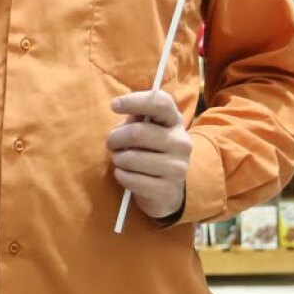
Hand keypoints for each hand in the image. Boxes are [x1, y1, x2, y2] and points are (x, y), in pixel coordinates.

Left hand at [108, 90, 191, 220]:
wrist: (166, 192)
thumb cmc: (149, 153)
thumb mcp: (145, 131)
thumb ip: (135, 119)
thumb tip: (121, 109)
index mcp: (175, 121)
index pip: (160, 102)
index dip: (134, 101)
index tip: (114, 105)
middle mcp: (181, 142)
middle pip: (137, 132)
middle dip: (115, 138)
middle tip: (111, 144)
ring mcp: (177, 167)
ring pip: (131, 158)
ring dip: (118, 159)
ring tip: (120, 161)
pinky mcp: (167, 189)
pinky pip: (131, 179)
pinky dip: (121, 176)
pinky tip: (125, 175)